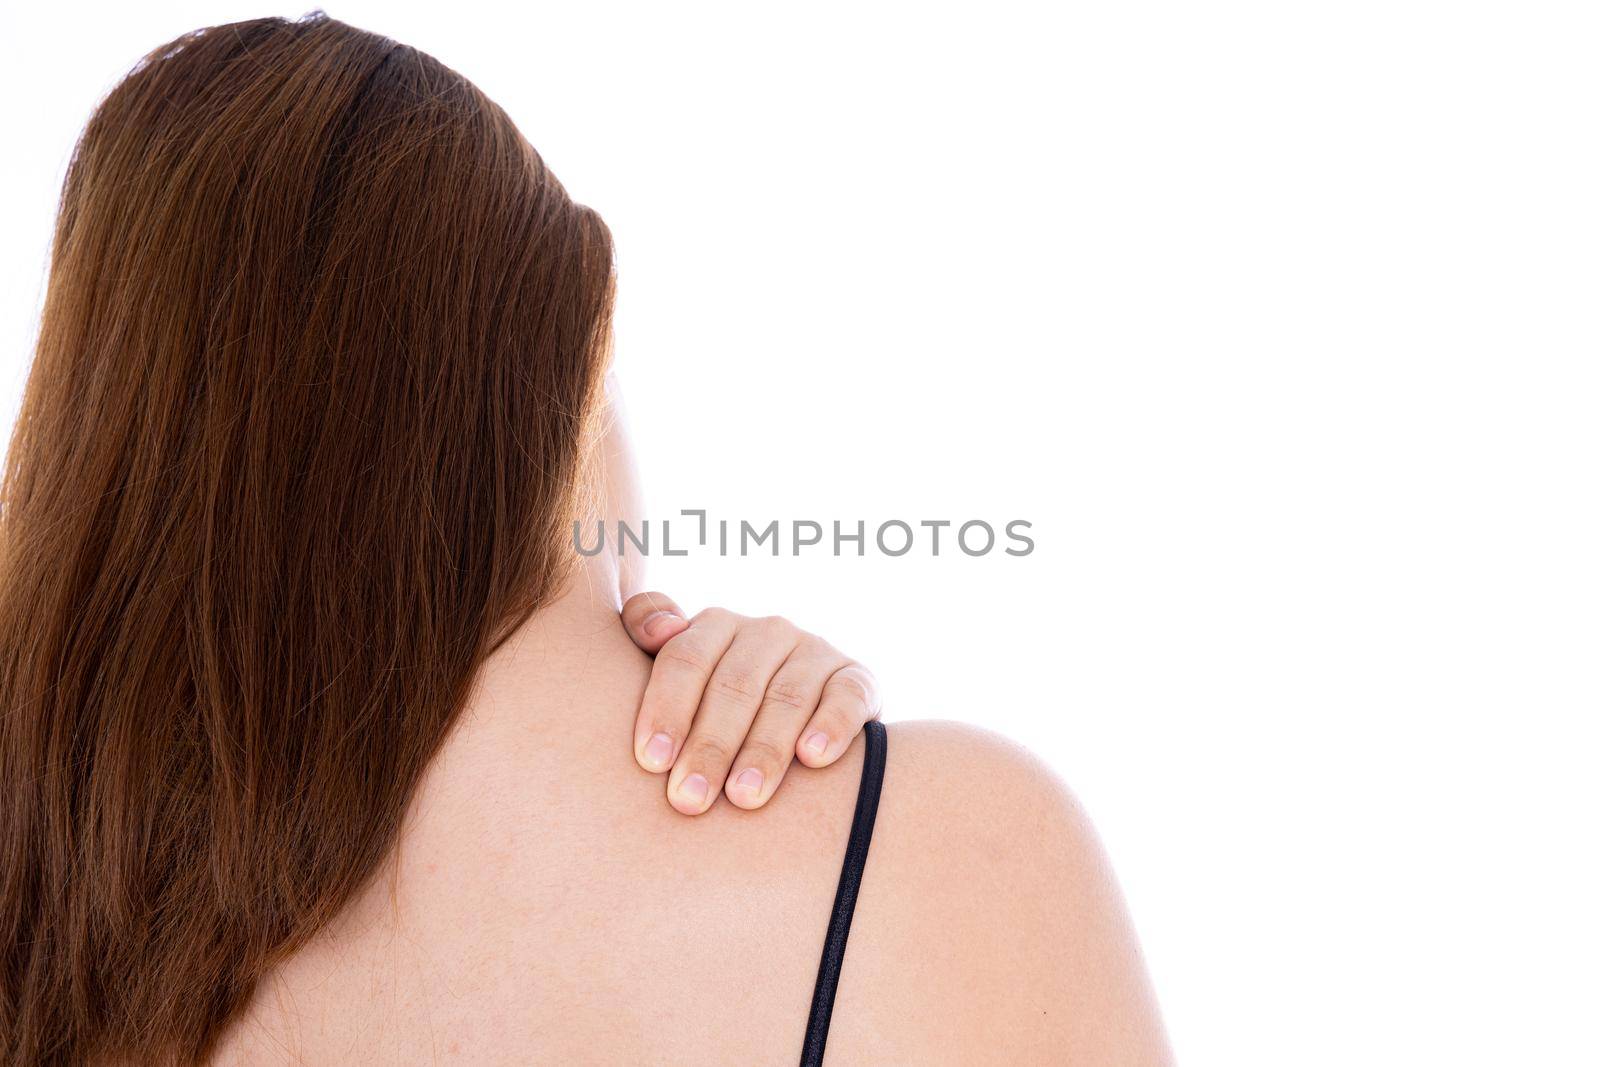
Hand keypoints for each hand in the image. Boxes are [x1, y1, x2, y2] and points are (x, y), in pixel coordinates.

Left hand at [621, 592, 881, 814]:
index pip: (687, 658)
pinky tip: (812, 757)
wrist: (802, 711)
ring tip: (743, 797)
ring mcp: (815, 653)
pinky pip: (848, 696)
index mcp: (717, 625)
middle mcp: (767, 632)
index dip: (668, 708)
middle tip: (689, 798)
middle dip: (710, 745)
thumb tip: (659, 630)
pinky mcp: (858, 679)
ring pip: (787, 698)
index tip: (652, 761)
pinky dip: (831, 725)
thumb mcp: (679, 666)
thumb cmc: (714, 699)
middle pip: (734, 686)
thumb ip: (646, 627)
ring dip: (764, 749)